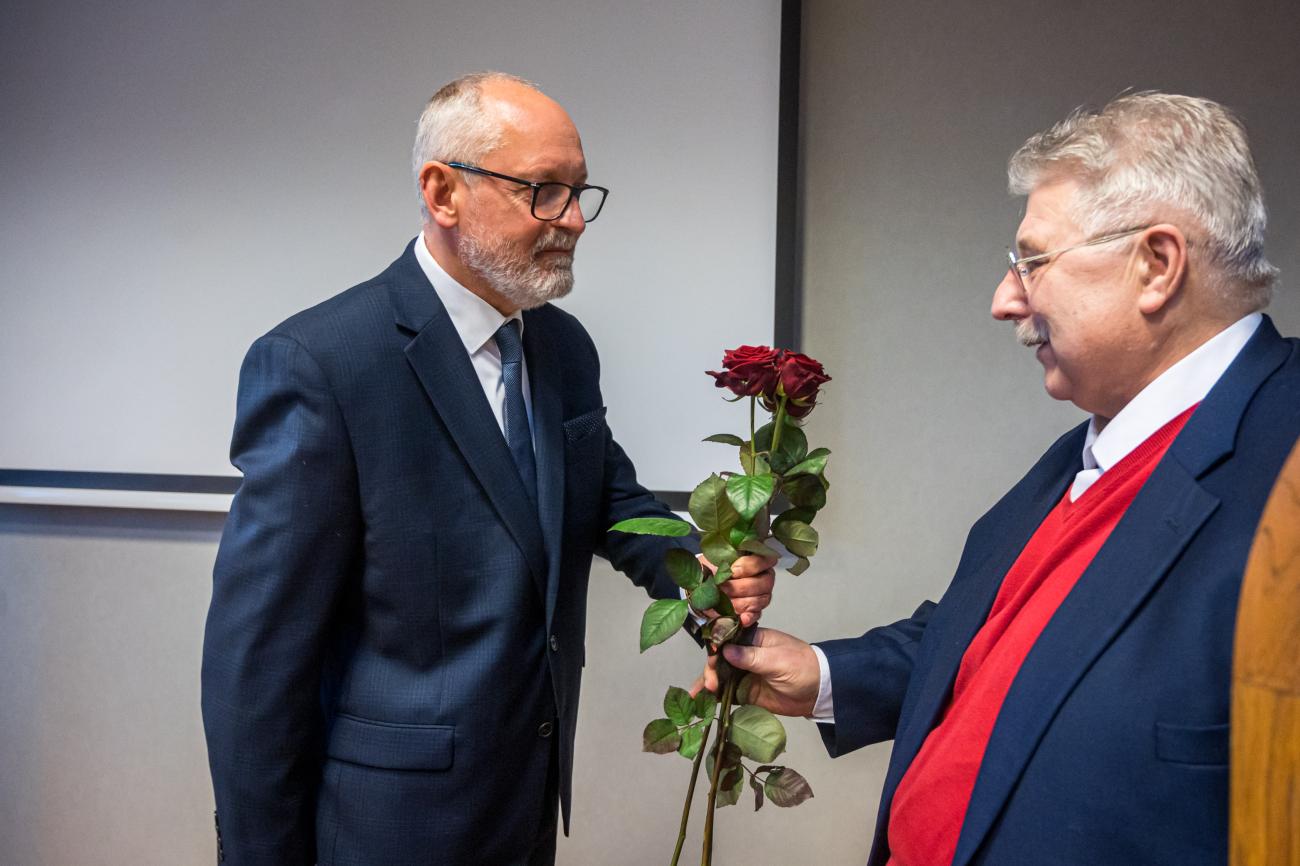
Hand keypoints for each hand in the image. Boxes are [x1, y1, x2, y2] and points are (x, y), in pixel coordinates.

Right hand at [691, 627, 819, 717]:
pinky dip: (715, 698)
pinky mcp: (747, 693)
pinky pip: (727, 694)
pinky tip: (701, 703)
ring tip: (697, 696)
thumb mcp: (777, 660)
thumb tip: (725, 650)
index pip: (727, 640)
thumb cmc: (802, 667)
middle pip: (719, 660)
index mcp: (753, 640)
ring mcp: (745, 675)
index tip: (712, 662)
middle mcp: (745, 656)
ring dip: (708, 684)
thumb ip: (751, 657)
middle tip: (710, 685)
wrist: (820, 691)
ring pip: (720, 677)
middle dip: (711, 671)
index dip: (715, 650)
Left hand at [699, 553, 775, 627]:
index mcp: (758, 560)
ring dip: (739, 602)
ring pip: (759, 600)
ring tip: (723, 601)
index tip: (732, 571)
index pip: (767, 560)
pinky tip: (741, 618)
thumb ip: (726, 559)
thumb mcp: (716, 558)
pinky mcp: (754, 612)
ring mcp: (761, 596)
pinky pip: (756, 615)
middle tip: (722, 588)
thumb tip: (728, 568)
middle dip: (740, 587)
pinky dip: (748, 617)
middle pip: (764, 583)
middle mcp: (764, 578)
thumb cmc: (712, 569)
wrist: (701, 586)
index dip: (750, 566)